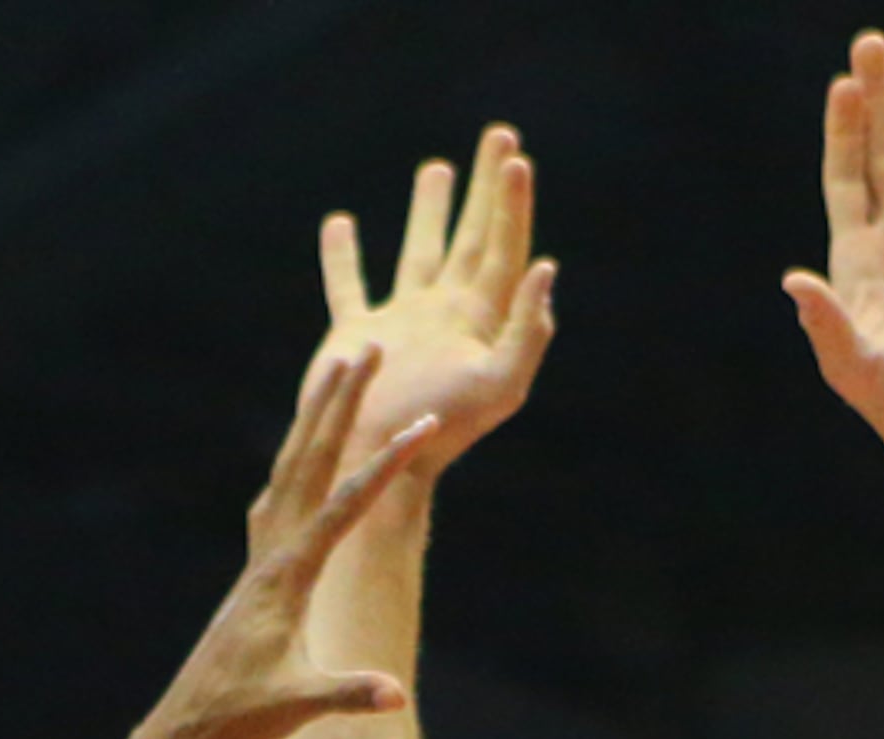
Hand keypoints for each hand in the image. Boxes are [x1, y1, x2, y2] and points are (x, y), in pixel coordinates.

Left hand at [135, 351, 436, 738]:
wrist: (186, 729)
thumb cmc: (240, 718)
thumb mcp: (297, 707)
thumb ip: (347, 695)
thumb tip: (396, 696)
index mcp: (287, 577)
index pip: (344, 506)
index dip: (384, 464)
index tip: (421, 424)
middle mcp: (269, 556)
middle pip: (309, 463)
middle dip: (341, 405)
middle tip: (368, 350)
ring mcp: (257, 561)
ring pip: (289, 472)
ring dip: (315, 421)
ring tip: (336, 372)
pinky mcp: (252, 575)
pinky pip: (276, 501)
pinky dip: (294, 466)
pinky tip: (298, 457)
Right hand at [309, 127, 556, 487]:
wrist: (377, 460)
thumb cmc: (439, 429)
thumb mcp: (499, 386)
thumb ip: (525, 330)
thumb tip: (543, 267)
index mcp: (478, 318)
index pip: (502, 246)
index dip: (511, 202)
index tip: (514, 157)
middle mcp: (443, 313)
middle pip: (472, 235)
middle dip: (485, 186)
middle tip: (500, 134)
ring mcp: (400, 322)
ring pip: (417, 252)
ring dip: (428, 209)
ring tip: (436, 166)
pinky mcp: (355, 335)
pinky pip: (348, 286)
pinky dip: (341, 256)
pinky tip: (339, 222)